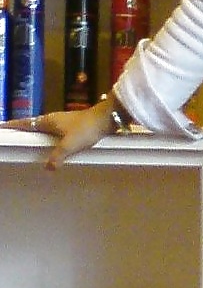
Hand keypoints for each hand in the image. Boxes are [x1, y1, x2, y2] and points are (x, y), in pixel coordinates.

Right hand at [1, 96, 116, 170]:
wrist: (107, 118)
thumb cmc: (87, 129)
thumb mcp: (70, 145)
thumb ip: (57, 157)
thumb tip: (47, 168)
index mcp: (48, 121)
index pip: (25, 123)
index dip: (12, 125)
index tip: (1, 126)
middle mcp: (53, 119)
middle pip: (32, 123)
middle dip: (21, 128)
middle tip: (12, 133)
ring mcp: (63, 121)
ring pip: (44, 126)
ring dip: (35, 131)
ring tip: (28, 138)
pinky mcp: (72, 125)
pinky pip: (54, 130)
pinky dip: (47, 135)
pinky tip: (52, 142)